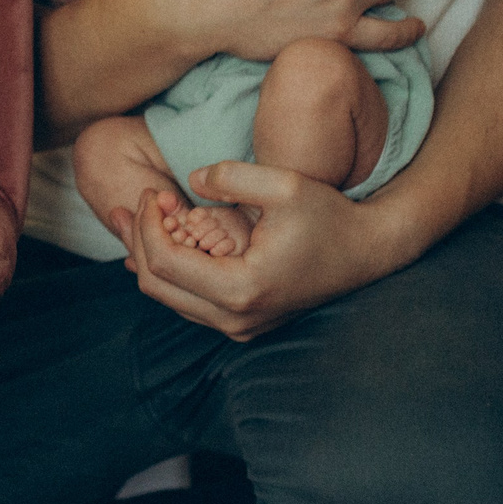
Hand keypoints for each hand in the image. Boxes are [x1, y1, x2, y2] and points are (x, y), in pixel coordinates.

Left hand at [107, 160, 404, 338]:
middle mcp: (235, 319)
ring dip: (149, 255)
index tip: (152, 193)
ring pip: (167, 297)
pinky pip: (187, 300)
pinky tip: (163, 236)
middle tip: (137, 202)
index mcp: (242, 289)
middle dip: (138, 240)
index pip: (164, 262)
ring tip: (140, 214)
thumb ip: (231, 176)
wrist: (365, 252)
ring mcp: (238, 327)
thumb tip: (189, 180)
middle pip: (156, 286)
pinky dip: (170, 268)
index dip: (146, 224)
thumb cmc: (328, 215)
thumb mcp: (284, 184)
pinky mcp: (241, 323)